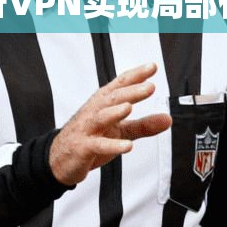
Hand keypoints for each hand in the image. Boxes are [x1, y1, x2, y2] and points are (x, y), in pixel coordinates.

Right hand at [49, 62, 171, 184]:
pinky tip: (126, 146)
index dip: (136, 75)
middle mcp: (95, 112)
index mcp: (104, 103)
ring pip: (101, 117)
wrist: (60, 159)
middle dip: (131, 91)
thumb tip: (167, 119)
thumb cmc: (90, 137)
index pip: (120, 85)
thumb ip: (144, 125)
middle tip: (150, 87)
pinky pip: (97, 145)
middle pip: (113, 98)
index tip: (152, 67)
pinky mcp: (83, 148)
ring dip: (115, 112)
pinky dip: (111, 145)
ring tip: (129, 107)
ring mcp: (87, 129)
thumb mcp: (120, 131)